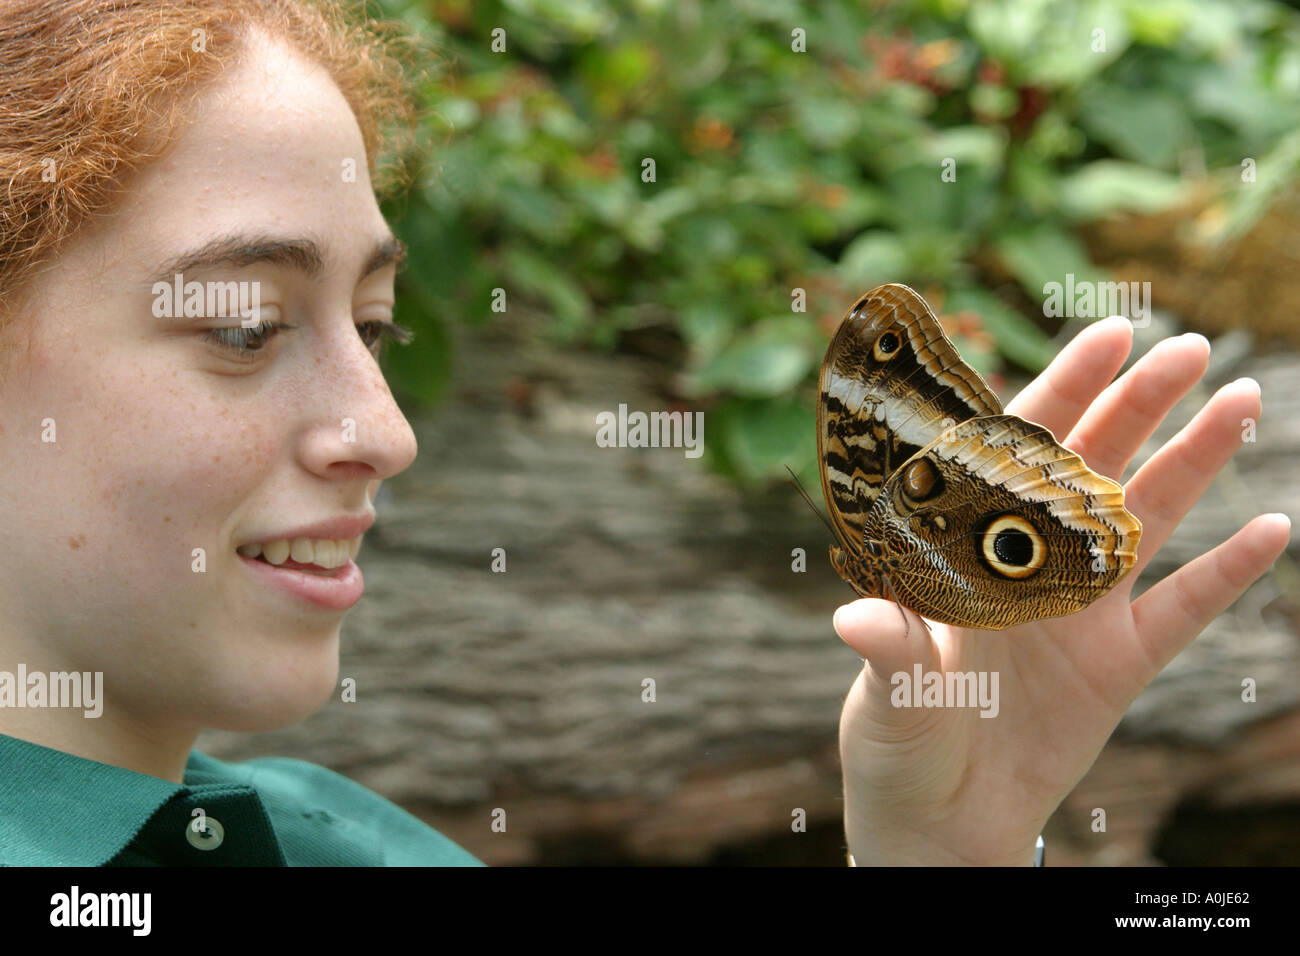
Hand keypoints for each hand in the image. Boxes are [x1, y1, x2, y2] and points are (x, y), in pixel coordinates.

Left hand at [836, 316, 1290, 864]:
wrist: (941, 818)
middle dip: (1136, 404)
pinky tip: (1273, 526)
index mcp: (967, 551)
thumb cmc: (897, 742)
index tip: (1110, 335)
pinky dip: (1225, 573)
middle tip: (1186, 349)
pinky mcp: (1118, 665)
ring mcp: (1079, 610)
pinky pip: (1182, 610)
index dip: (1062, 391)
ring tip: (1239, 399)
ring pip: (1146, 518)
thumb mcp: (887, 694)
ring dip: (1192, 461)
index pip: (1015, 453)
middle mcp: (1026, 564)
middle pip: (1090, 466)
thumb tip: (858, 620)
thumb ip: (889, 650)